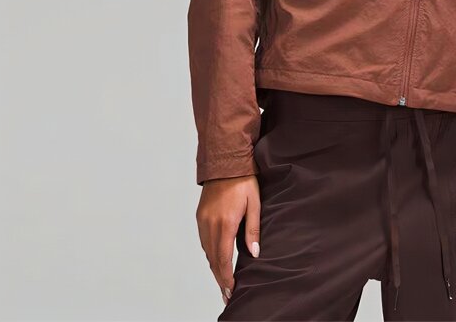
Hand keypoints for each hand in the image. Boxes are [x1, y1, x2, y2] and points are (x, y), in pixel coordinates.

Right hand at [196, 174, 261, 305]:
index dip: (226, 278)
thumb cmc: (244, 181)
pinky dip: (210, 253)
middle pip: (213, 259)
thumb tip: (254, 253)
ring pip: (207, 251)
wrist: (226, 162)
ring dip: (214, 266)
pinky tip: (217, 258)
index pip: (223, 259)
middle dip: (220, 278)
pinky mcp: (200, 216)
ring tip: (223, 280)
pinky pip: (204, 240)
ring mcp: (203, 220)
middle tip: (227, 293)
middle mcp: (210, 224)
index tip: (231, 290)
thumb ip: (253, 229)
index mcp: (225, 223)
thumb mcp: (255, 204)